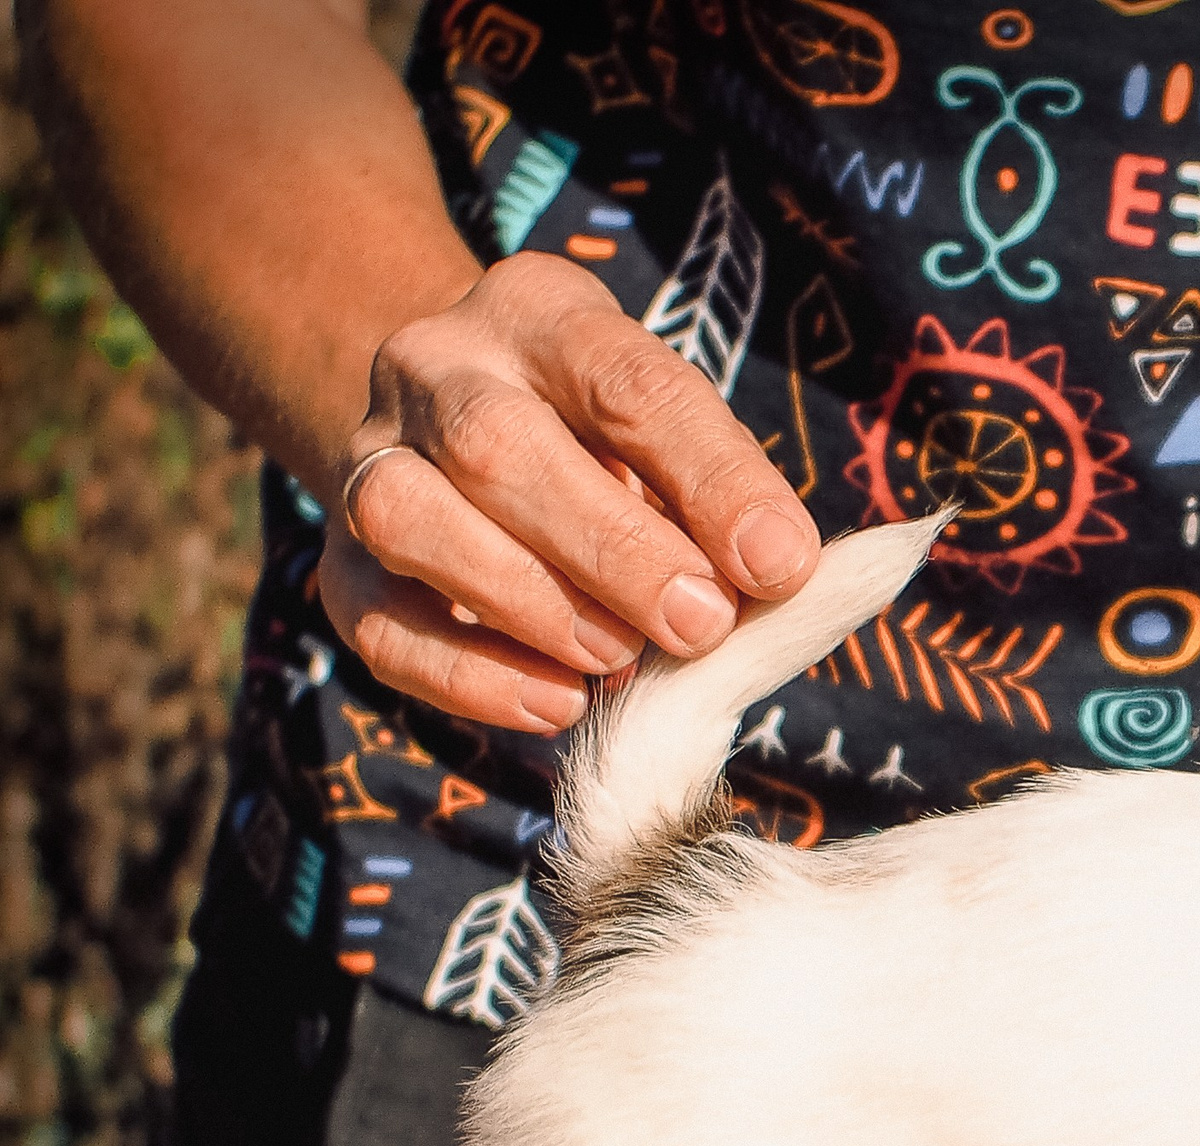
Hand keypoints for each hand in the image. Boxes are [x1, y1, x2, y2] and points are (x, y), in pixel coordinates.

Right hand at [317, 251, 820, 732]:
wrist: (470, 444)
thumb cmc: (615, 451)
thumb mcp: (679, 443)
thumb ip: (726, 501)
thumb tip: (785, 580)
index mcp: (540, 313)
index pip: (625, 382)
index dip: (710, 478)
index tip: (780, 565)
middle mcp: (435, 366)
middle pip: (496, 445)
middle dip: (612, 550)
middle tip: (699, 625)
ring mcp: (367, 457)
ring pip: (409, 519)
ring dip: (528, 604)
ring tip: (619, 659)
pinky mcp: (340, 561)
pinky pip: (375, 621)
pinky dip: (468, 676)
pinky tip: (556, 704)